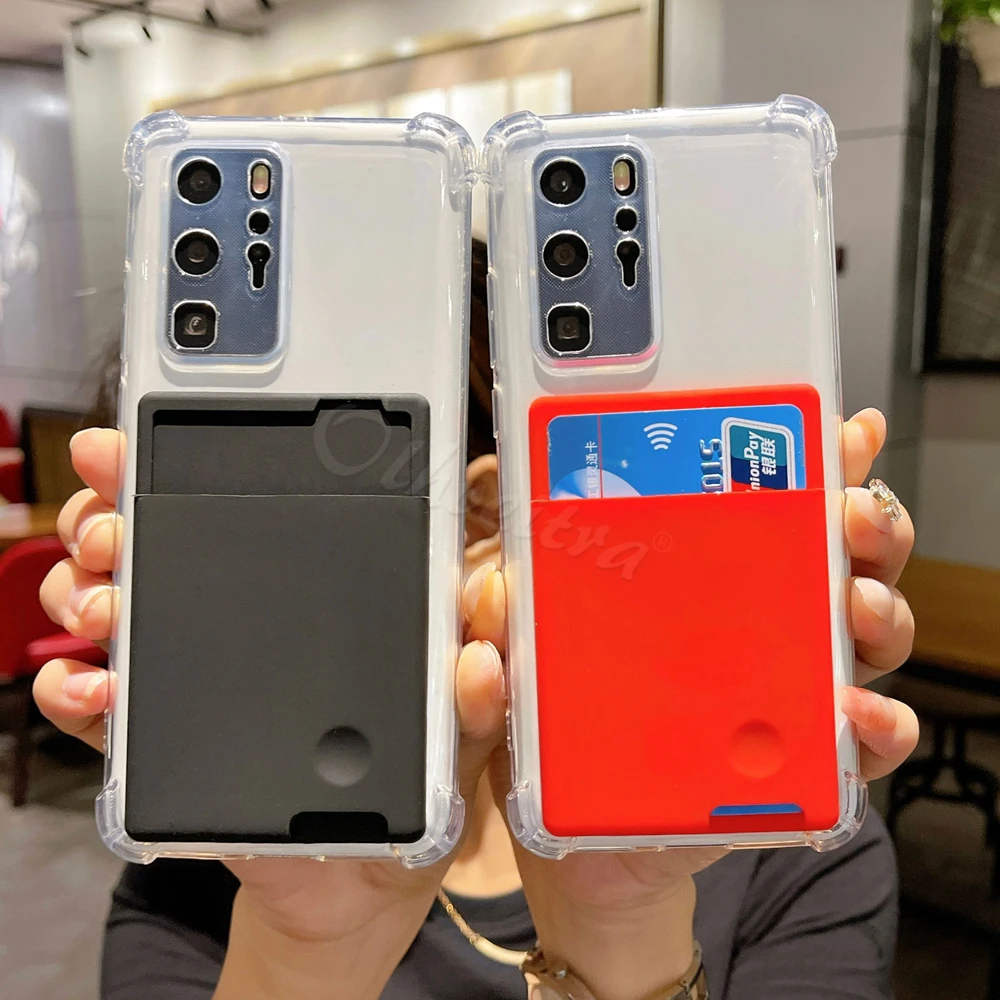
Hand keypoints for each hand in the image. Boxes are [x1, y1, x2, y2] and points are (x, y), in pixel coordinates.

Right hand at [34, 428, 507, 999]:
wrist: (362, 885)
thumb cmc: (419, 794)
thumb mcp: (456, 739)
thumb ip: (473, 700)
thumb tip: (476, 651)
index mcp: (324, 600)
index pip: (264, 514)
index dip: (206, 473)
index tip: (156, 448)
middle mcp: (255, 622)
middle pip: (165, 542)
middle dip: (120, 518)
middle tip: (113, 529)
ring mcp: (205, 676)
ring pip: (120, 606)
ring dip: (91, 592)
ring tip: (105, 607)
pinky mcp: (172, 741)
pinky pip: (108, 706)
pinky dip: (81, 689)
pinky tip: (91, 687)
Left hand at [479, 408, 918, 999]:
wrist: (584, 851)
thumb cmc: (567, 736)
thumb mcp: (530, 668)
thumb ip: (507, 630)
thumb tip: (492, 594)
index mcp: (694, 582)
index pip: (762, 506)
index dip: (806, 462)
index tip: (829, 428)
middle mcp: (755, 627)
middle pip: (833, 558)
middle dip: (859, 521)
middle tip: (851, 509)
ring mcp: (784, 696)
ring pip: (862, 639)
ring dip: (876, 612)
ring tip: (859, 604)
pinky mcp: (799, 773)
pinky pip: (857, 749)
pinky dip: (876, 730)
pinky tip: (859, 718)